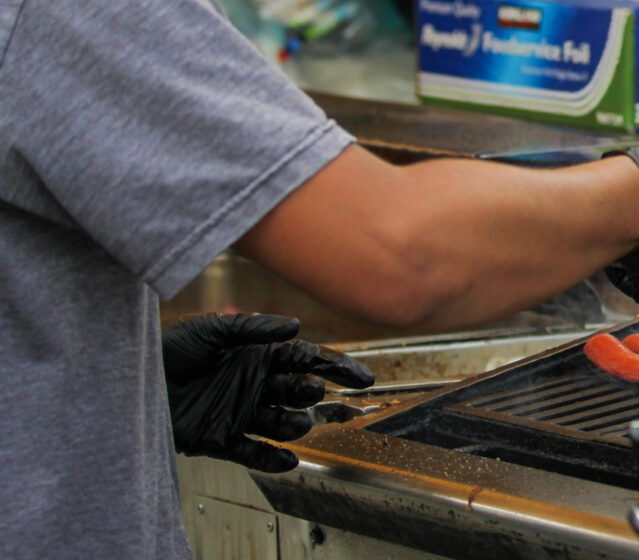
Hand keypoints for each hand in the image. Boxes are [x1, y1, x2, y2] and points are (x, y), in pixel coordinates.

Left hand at [162, 312, 374, 473]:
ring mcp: (241, 412)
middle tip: (313, 390)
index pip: (307, 360)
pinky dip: (272, 459)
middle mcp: (256, 384)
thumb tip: (295, 328)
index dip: (335, 366)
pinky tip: (286, 459)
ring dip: (295, 424)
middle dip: (312, 391)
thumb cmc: (169, 350)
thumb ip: (254, 327)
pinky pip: (254, 453)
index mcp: (259, 356)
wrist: (129, 380)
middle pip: (299, 391)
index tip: (360, 376)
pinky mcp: (221, 439)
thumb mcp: (211, 329)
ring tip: (298, 421)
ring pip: (282, 422)